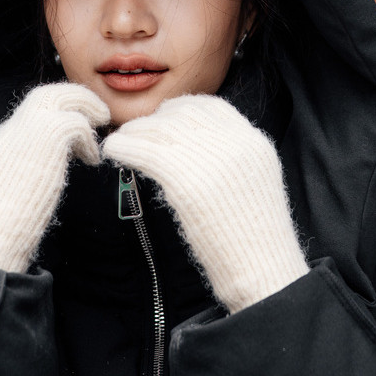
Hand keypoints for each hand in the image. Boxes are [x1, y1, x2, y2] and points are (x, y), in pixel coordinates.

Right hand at [0, 80, 110, 270]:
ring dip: (85, 105)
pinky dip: (88, 138)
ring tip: (101, 122)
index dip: (53, 121)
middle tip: (94, 113)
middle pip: (43, 95)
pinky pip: (76, 122)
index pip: (27, 118)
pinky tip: (92, 159)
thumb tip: (34, 183)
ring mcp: (24, 132)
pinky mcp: (44, 138)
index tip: (72, 136)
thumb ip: (15, 179)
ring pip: (59, 95)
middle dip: (72, 98)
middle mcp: (7, 133)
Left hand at [101, 94, 308, 313]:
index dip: (183, 107)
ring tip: (121, 141)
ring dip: (135, 131)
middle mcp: (234, 143)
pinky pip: (146, 151)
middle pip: (183, 113)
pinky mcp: (185, 181)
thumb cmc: (255, 240)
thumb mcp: (255, 185)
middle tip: (138, 130)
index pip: (212, 106)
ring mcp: (210, 160)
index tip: (166, 116)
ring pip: (160, 129)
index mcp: (254, 142)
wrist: (262, 270)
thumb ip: (232, 161)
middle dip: (156, 118)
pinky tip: (113, 151)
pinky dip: (125, 147)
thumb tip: (193, 149)